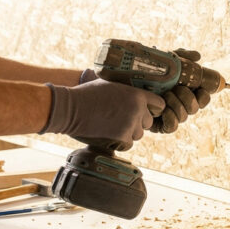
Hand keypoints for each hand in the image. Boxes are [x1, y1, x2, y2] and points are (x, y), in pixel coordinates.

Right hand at [40, 79, 164, 149]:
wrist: (70, 108)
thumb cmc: (87, 93)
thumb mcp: (111, 84)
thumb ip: (126, 90)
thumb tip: (132, 89)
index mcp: (137, 95)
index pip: (159, 104)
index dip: (153, 108)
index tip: (146, 111)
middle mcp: (138, 110)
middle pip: (149, 122)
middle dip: (138, 122)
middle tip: (122, 119)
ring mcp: (130, 124)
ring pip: (139, 134)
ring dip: (129, 132)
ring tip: (113, 125)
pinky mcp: (121, 137)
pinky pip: (128, 144)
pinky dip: (120, 142)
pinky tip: (109, 134)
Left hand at [151, 48, 211, 133]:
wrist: (122, 80)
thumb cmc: (145, 70)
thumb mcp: (165, 60)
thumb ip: (182, 56)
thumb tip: (197, 57)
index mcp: (185, 90)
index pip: (203, 97)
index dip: (205, 95)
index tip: (200, 88)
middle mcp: (180, 104)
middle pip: (195, 107)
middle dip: (188, 98)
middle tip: (177, 88)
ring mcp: (170, 115)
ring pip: (184, 116)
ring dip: (177, 105)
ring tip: (165, 95)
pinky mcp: (159, 125)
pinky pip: (172, 127)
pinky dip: (171, 118)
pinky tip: (163, 110)